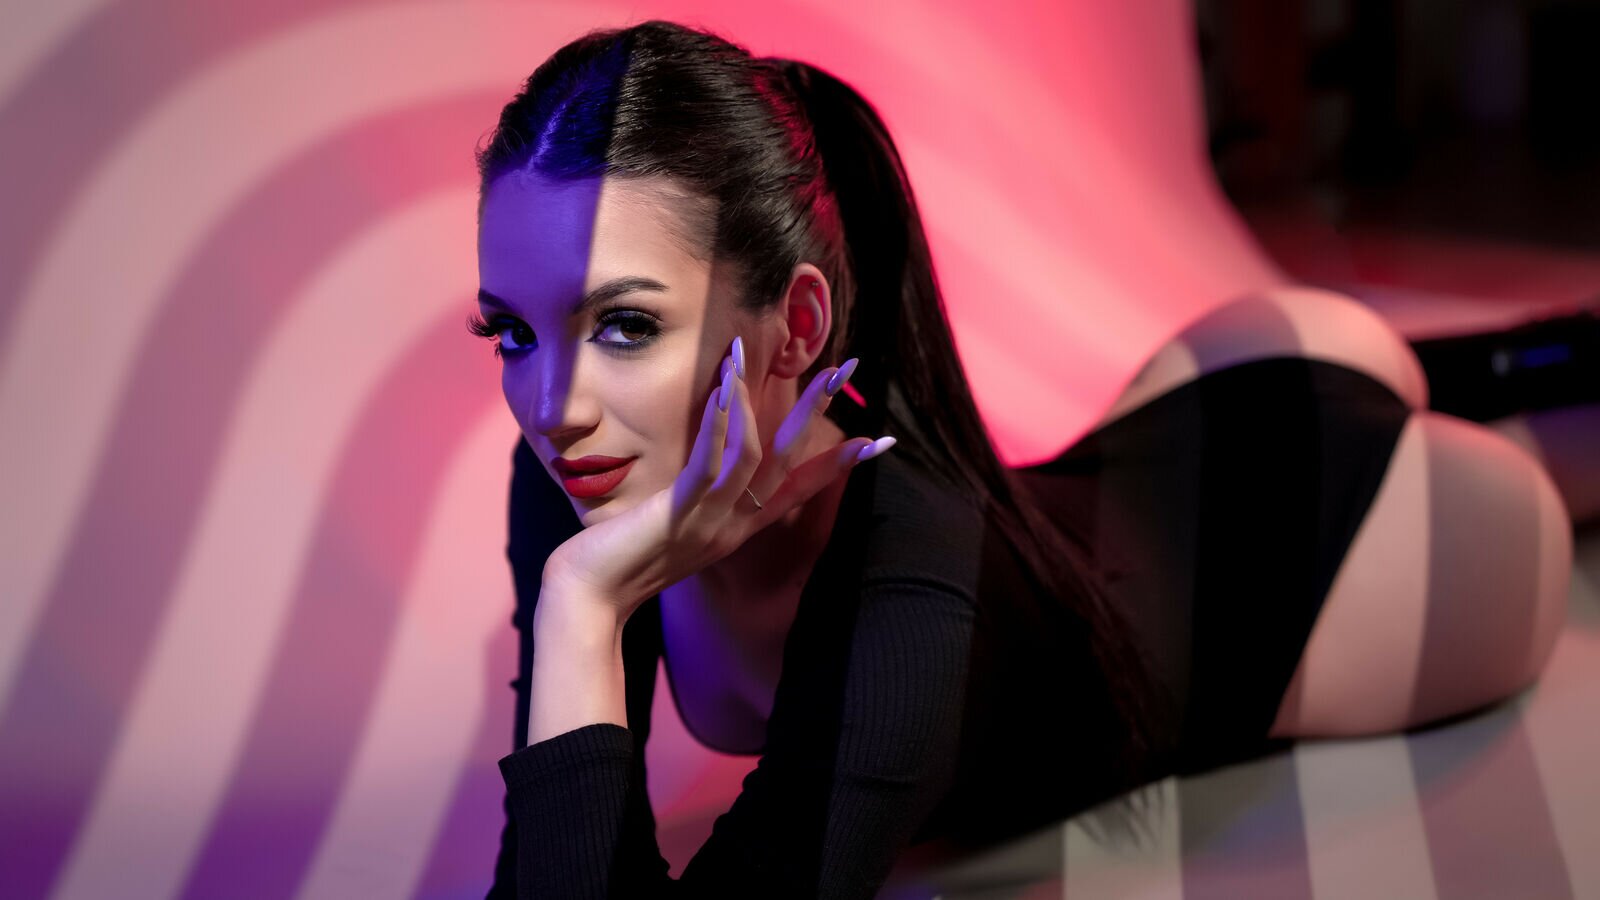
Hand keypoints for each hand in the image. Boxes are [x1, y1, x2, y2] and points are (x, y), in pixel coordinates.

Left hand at [540, 339, 893, 625]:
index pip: (798, 491)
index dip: (837, 465)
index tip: (877, 440)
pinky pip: (710, 465)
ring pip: (753, 456)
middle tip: (842, 369)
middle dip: (816, 413)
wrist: (590, 600)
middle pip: (788, 463)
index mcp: (736, 528)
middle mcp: (733, 524)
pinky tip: (723, 391)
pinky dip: (720, 426)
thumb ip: (696, 503)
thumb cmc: (622, 560)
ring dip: (752, 401)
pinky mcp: (679, 513)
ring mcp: (710, 520)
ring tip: (744, 353)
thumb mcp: (673, 529)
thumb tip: (703, 469)